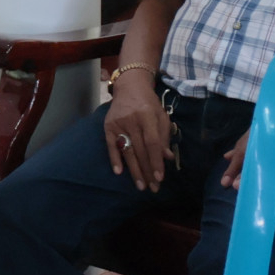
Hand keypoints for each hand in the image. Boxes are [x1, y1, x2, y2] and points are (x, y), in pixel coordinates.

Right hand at [103, 71, 173, 190]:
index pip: (152, 143)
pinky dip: (114, 159)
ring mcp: (118, 123)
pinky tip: (119, 172)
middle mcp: (131, 120)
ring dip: (134, 170)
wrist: (129, 86)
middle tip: (153, 188)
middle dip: (147, 171)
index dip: (156, 161)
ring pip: (127, 151)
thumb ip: (164, 136)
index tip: (159, 178)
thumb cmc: (149, 103)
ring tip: (141, 186)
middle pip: (140, 150)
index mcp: (147, 116)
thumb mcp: (162, 116)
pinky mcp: (107, 126)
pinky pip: (111, 145)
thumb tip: (167, 158)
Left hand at [221, 103, 274, 193]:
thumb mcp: (263, 136)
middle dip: (244, 172)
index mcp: (258, 138)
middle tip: (234, 186)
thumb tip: (227, 157)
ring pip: (274, 162)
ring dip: (267, 175)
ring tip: (259, 190)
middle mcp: (269, 141)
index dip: (233, 168)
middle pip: (254, 157)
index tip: (224, 183)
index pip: (242, 153)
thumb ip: (244, 147)